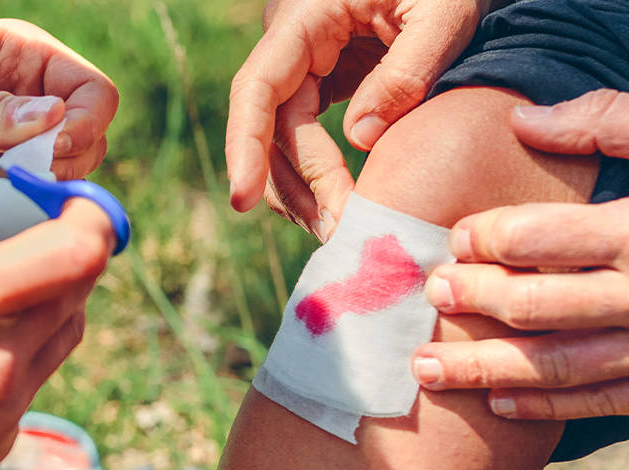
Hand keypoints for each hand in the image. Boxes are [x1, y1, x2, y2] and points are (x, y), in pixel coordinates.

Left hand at [0, 20, 114, 219]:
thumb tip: (54, 119)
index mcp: (16, 57)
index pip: (91, 89)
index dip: (82, 122)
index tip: (49, 148)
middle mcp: (23, 102)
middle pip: (90, 139)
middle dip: (64, 164)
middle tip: (11, 175)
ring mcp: (9, 150)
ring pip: (67, 180)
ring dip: (41, 194)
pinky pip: (28, 210)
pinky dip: (19, 219)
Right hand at [0, 199, 115, 469]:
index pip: (76, 253)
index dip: (88, 220)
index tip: (69, 208)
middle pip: (79, 290)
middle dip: (64, 256)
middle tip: (27, 243)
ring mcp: (3, 412)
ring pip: (60, 337)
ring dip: (45, 305)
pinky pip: (30, 384)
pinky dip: (15, 357)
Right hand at [226, 0, 491, 237]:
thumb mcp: (445, 13)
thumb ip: (406, 73)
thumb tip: (361, 140)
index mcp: (306, 15)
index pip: (257, 87)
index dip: (245, 145)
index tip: (241, 198)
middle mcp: (293, 40)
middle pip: (271, 123)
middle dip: (298, 181)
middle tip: (335, 230)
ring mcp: (306, 59)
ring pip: (283, 135)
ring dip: (302, 186)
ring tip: (335, 228)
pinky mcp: (326, 76)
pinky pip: (305, 130)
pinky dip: (318, 170)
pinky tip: (337, 202)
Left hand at [412, 89, 628, 419]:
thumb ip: (608, 123)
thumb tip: (522, 120)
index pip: (543, 236)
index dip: (488, 237)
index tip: (456, 237)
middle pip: (539, 304)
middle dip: (475, 299)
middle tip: (433, 292)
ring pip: (558, 363)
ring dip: (485, 368)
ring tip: (426, 368)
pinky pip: (601, 402)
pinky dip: (546, 405)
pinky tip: (496, 401)